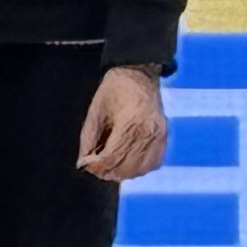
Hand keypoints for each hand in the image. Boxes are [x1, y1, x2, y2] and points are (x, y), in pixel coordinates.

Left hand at [78, 66, 169, 182]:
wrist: (139, 74)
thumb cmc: (114, 89)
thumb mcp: (95, 110)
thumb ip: (88, 139)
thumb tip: (83, 163)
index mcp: (130, 123)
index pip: (112, 157)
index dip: (96, 166)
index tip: (85, 164)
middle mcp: (148, 133)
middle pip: (126, 168)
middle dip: (106, 171)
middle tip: (94, 165)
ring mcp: (159, 136)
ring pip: (139, 170)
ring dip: (122, 172)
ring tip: (109, 164)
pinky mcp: (164, 138)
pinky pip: (152, 164)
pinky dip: (138, 168)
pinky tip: (127, 161)